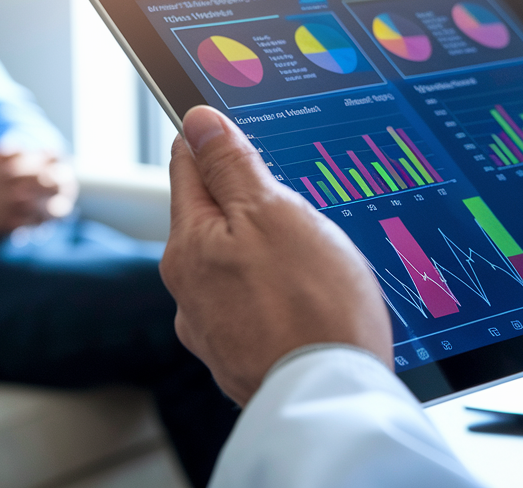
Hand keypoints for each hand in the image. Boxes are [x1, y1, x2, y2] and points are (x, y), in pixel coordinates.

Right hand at [0, 149, 77, 238]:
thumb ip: (9, 155)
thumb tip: (25, 146)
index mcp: (12, 164)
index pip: (50, 156)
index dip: (59, 161)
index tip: (62, 167)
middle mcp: (16, 181)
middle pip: (55, 180)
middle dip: (64, 185)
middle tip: (65, 190)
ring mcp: (13, 202)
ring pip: (50, 205)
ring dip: (56, 207)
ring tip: (58, 209)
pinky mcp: (9, 221)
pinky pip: (36, 224)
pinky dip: (42, 224)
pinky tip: (41, 224)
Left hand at [162, 106, 392, 404]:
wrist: (334, 402)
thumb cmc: (310, 304)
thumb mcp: (271, 212)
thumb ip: (231, 165)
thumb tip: (197, 120)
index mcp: (188, 243)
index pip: (188, 166)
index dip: (213, 141)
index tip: (231, 127)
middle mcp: (188, 288)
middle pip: (214, 218)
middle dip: (248, 202)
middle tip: (292, 196)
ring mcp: (213, 329)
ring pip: (236, 264)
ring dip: (264, 252)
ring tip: (308, 256)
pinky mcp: (243, 358)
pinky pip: (256, 307)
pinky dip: (276, 295)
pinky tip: (307, 299)